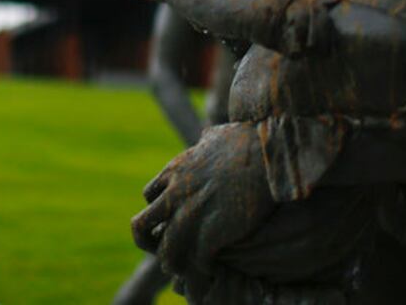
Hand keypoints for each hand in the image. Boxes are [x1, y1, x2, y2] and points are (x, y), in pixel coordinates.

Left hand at [131, 123, 264, 276]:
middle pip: (140, 227)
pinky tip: (215, 266)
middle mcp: (174, 195)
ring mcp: (190, 216)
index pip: (149, 197)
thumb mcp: (216, 136)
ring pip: (166, 253)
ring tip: (190, 269)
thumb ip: (206, 141)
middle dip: (148, 243)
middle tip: (166, 252)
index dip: (160, 211)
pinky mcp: (210, 233)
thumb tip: (207, 137)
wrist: (265, 156)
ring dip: (175, 264)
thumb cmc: (248, 142)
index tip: (176, 218)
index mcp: (174, 172)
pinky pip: (197, 262)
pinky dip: (204, 268)